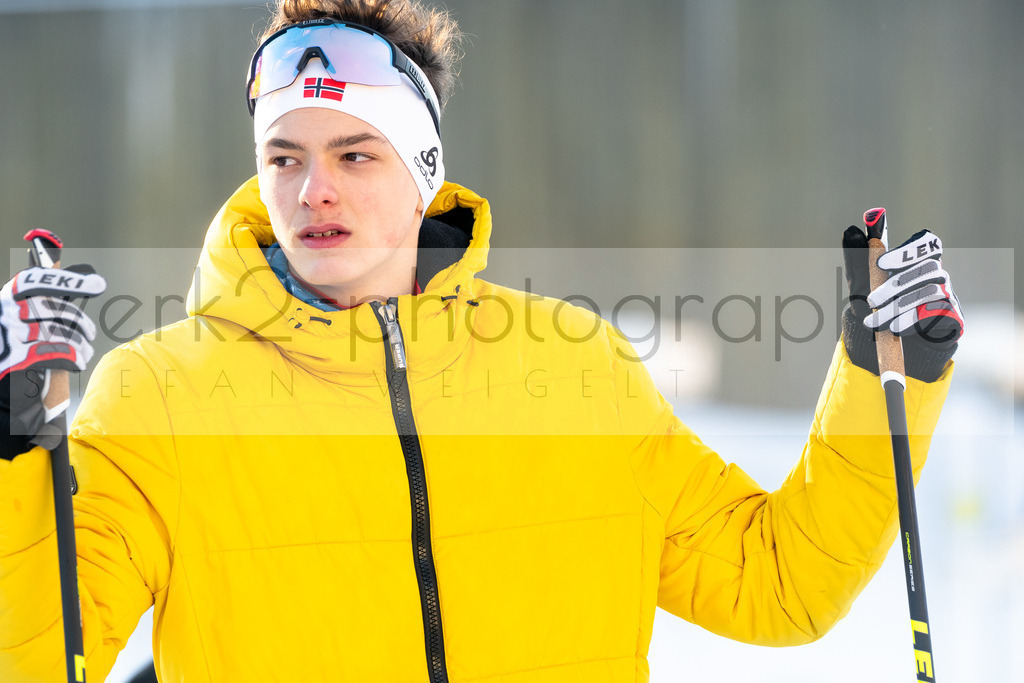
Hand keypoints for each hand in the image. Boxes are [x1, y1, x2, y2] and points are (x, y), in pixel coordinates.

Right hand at [1, 263, 105, 458]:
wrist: (3, 388)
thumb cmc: (22, 345)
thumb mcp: (31, 315)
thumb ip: (51, 293)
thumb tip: (84, 269)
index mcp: (7, 298)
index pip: (34, 281)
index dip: (67, 280)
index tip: (98, 283)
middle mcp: (4, 314)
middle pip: (53, 310)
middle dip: (79, 322)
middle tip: (90, 333)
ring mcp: (8, 337)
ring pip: (60, 333)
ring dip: (80, 344)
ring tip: (85, 351)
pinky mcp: (17, 360)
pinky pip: (58, 353)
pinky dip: (74, 357)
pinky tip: (77, 362)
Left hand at [842, 227, 962, 381]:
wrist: (889, 341)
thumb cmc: (877, 303)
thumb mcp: (863, 282)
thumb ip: (857, 257)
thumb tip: (849, 231)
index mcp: (920, 259)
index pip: (926, 244)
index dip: (907, 251)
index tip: (881, 262)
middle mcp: (938, 273)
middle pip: (925, 270)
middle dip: (895, 286)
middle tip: (870, 301)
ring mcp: (948, 294)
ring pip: (927, 294)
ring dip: (897, 308)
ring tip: (873, 323)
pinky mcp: (952, 316)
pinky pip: (936, 315)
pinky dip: (911, 321)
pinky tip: (894, 328)